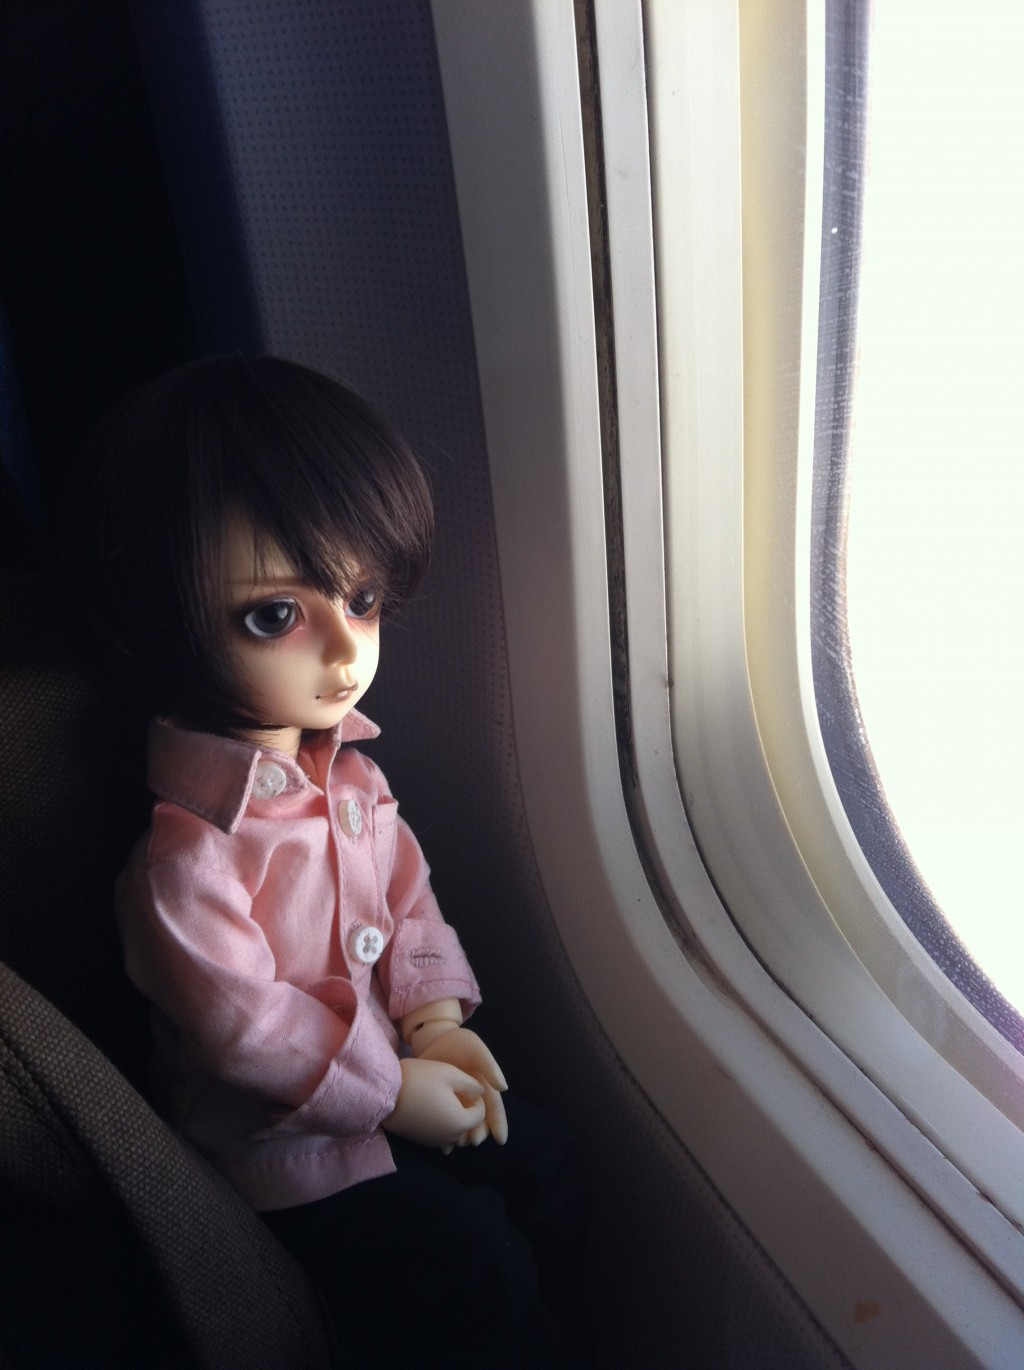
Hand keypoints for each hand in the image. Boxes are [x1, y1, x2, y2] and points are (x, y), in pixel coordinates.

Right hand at [382, 1057, 486, 1149]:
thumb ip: (471, 1084)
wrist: (386, 1092)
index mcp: (459, 1122)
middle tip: (456, 1092)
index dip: (477, 1099)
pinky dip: (441, 1124)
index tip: (466, 1085)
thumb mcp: (450, 1073)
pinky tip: (432, 1108)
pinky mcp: (420, 1140)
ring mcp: (432, 1141)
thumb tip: (482, 1092)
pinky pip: (439, 1135)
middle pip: (467, 1126)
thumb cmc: (420, 1079)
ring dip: (454, 1118)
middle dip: (467, 1110)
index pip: (480, 1115)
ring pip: (453, 1132)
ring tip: (444, 1099)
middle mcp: (448, 1137)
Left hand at [418, 1028, 507, 1147]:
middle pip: (479, 1119)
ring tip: (458, 1143)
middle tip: (473, 1141)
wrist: (431, 1041)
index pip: (494, 1107)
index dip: (498, 1122)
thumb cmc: (457, 1042)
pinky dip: (446, 1135)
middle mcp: (473, 1097)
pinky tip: (443, 1147)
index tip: (500, 1139)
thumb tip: (503, 1088)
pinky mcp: (441, 1104)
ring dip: (462, 1136)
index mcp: (485, 1085)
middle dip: (478, 1132)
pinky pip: (446, 1123)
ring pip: (463, 1124)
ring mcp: (456, 1102)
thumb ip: (489, 1065)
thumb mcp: (475, 1048)